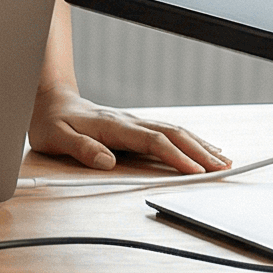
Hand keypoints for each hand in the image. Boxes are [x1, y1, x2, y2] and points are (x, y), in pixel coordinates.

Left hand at [30, 88, 230, 173]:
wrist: (49, 100)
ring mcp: (134, 121)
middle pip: (171, 134)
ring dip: (200, 145)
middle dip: (199, 152)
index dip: (174, 156)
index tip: (194, 171)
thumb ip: (79, 148)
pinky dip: (190, 140)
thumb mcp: (55, 137)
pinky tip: (204, 148)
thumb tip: (106, 162)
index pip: (151, 141)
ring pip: (174, 130)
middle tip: (222, 169)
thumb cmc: (51, 122)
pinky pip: (168, 131)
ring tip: (223, 160)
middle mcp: (128, 121)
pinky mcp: (136, 125)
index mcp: (113, 126)